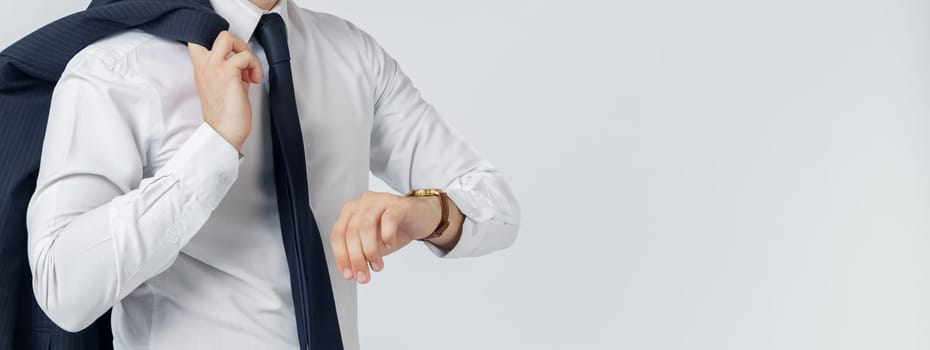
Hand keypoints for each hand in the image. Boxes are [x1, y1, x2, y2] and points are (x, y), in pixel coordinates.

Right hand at [187, 31, 261, 151]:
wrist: (224, 132)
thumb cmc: (225, 115)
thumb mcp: (224, 86)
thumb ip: (231, 71)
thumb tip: (244, 64)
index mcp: (201, 68)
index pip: (200, 41)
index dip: (222, 43)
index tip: (234, 55)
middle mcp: (205, 65)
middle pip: (219, 34)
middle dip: (238, 43)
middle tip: (244, 60)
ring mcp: (214, 67)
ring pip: (228, 37)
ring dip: (246, 52)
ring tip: (250, 70)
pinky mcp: (228, 73)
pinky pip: (245, 56)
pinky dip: (254, 66)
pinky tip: (254, 79)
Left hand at [329, 191, 445, 283]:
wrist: (422, 217)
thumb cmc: (395, 229)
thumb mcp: (374, 244)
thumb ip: (361, 254)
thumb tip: (353, 272)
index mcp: (351, 211)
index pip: (338, 235)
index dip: (341, 257)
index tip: (348, 274)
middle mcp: (362, 203)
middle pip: (351, 232)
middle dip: (356, 259)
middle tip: (363, 277)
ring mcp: (380, 200)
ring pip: (366, 226)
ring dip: (370, 251)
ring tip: (377, 266)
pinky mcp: (398, 204)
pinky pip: (388, 219)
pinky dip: (387, 235)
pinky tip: (390, 245)